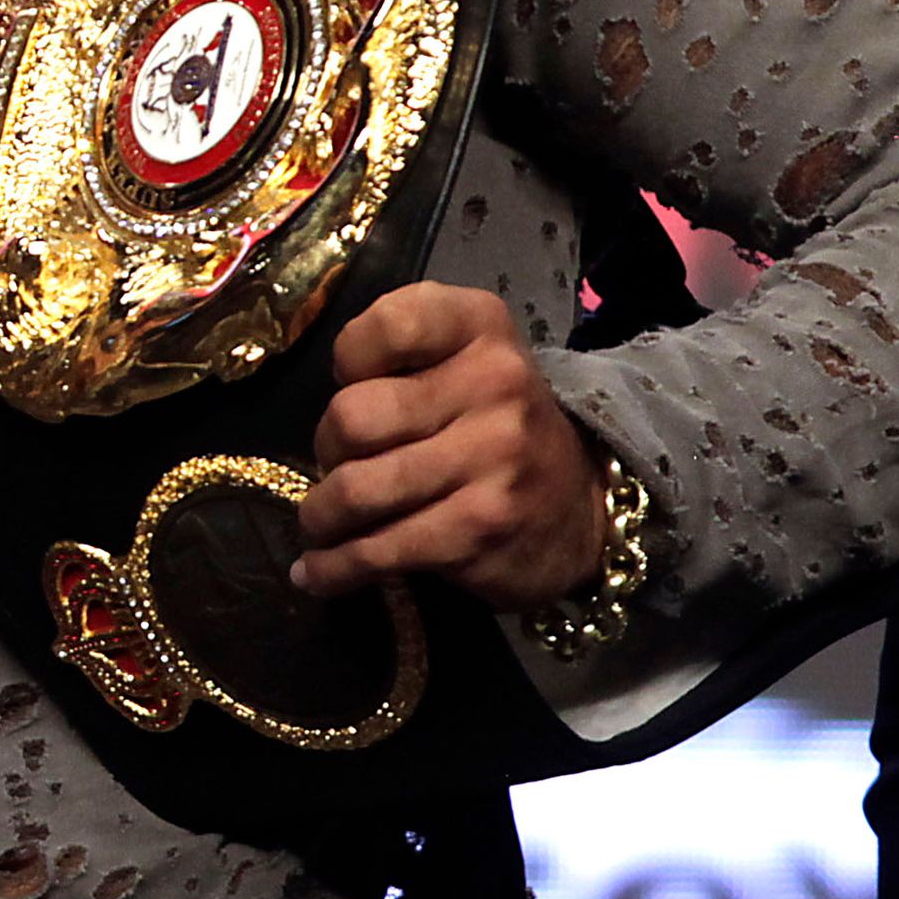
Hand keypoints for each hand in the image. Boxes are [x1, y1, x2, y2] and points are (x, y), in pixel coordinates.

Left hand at [291, 282, 609, 606]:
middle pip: (352, 417)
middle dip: (326, 449)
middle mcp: (495, 385)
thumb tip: (329, 392)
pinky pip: (376, 550)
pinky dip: (333, 569)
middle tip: (337, 465)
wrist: (580, 510)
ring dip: (321, 516)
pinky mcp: (479, 529)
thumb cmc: (493, 424)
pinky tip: (317, 574)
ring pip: (354, 490)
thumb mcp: (462, 357)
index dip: (351, 357)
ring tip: (321, 522)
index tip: (354, 382)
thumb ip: (397, 348)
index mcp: (481, 328)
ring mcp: (492, 460)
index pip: (390, 325)